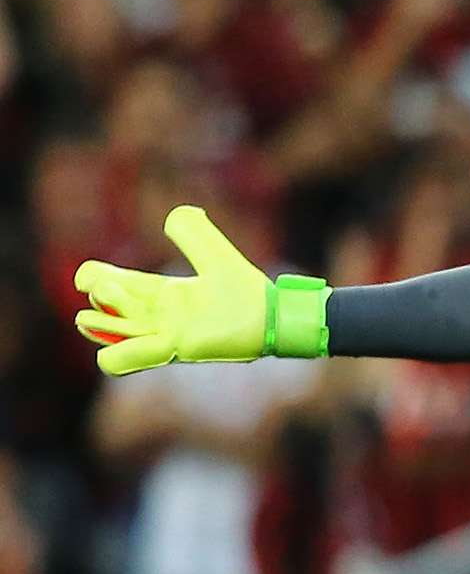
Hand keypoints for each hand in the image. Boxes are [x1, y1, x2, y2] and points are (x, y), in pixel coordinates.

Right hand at [74, 206, 269, 374]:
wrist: (273, 316)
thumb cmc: (246, 290)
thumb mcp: (214, 255)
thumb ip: (194, 234)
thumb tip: (173, 214)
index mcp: (162, 293)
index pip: (113, 285)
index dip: (95, 278)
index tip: (91, 276)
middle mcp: (158, 316)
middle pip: (106, 308)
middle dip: (99, 295)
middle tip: (107, 288)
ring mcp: (163, 335)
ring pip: (112, 334)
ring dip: (101, 322)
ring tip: (113, 305)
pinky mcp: (174, 349)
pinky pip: (129, 360)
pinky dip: (115, 356)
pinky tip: (112, 351)